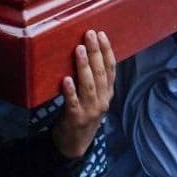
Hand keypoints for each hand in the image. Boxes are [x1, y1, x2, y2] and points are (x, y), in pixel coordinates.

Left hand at [52, 30, 115, 158]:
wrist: (75, 143)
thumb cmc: (82, 112)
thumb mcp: (93, 95)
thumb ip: (92, 78)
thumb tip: (85, 49)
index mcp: (107, 93)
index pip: (111, 69)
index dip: (107, 51)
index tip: (101, 33)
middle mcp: (102, 100)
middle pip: (101, 74)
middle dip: (96, 53)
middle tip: (89, 34)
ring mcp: (90, 110)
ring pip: (89, 86)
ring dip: (84, 67)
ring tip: (79, 49)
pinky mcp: (76, 118)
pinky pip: (73, 103)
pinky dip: (70, 91)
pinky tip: (66, 79)